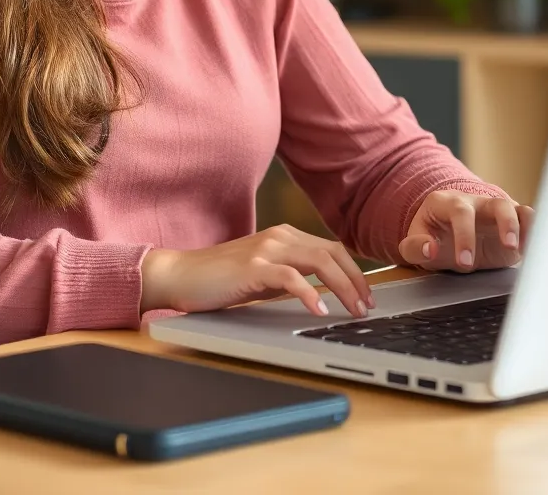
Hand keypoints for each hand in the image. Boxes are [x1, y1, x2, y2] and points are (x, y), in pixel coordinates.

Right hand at [141, 224, 375, 318]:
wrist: (180, 275)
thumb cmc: (220, 279)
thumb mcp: (263, 275)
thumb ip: (290, 275)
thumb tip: (324, 292)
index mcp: (285, 236)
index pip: (332, 248)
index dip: (354, 272)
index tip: (366, 296)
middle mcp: (279, 236)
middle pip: (333, 253)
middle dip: (356, 281)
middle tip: (367, 307)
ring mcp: (266, 249)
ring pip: (319, 261)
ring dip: (342, 287)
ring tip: (352, 310)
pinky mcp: (252, 267)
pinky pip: (291, 278)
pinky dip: (310, 293)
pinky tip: (319, 310)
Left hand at [399, 191, 533, 272]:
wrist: (445, 236)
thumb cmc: (431, 238)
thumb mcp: (413, 245)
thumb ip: (415, 248)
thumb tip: (430, 249)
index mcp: (447, 202)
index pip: (460, 212)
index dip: (465, 236)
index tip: (465, 262)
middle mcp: (474, 202)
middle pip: (496, 204)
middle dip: (504, 225)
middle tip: (507, 247)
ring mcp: (494, 212)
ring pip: (515, 208)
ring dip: (522, 225)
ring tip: (520, 247)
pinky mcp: (511, 224)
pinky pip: (527, 218)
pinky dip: (533, 230)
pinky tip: (531, 249)